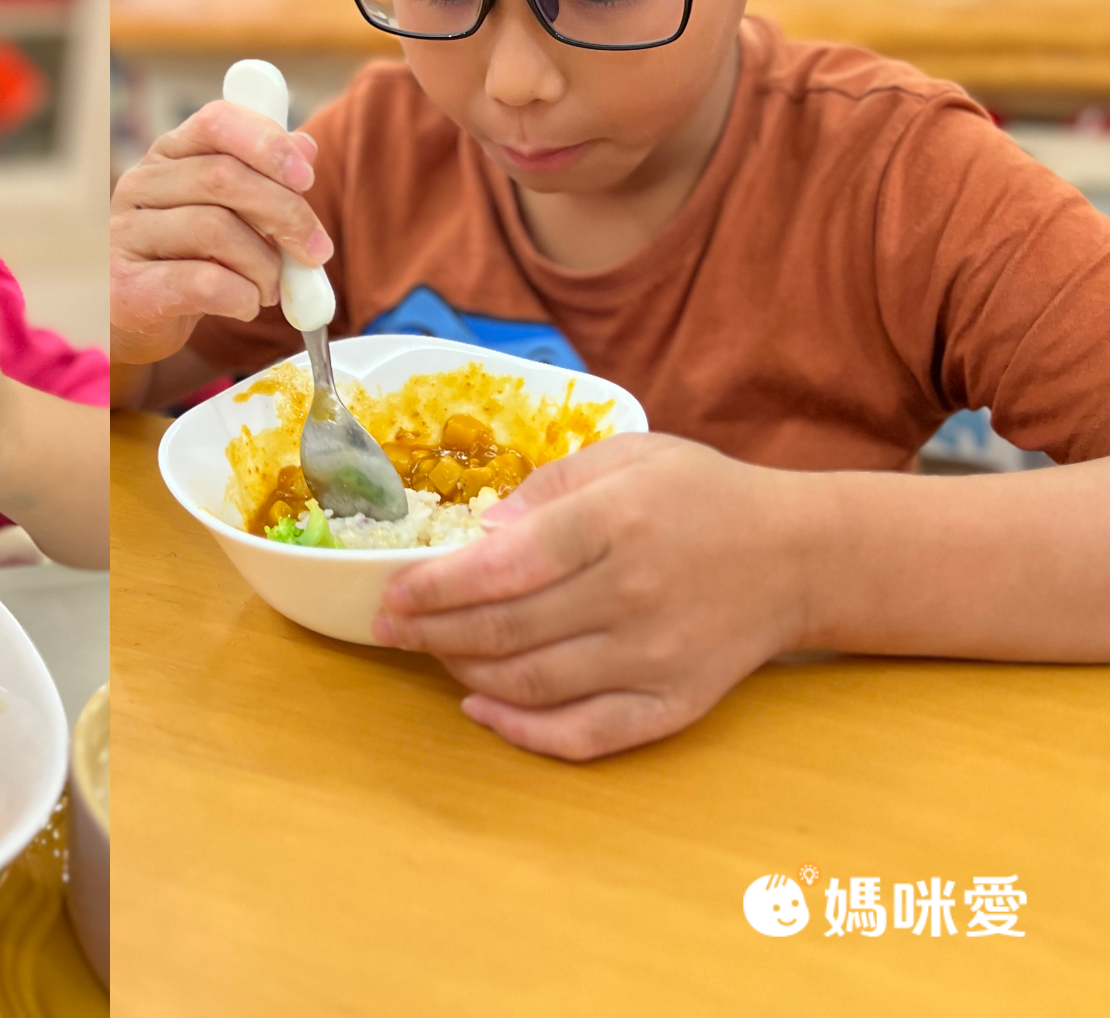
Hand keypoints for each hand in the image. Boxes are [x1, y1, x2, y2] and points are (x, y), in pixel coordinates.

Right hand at [110, 100, 331, 366]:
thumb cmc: (186, 258)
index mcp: (168, 155)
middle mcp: (139, 186)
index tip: (306, 179)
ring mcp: (127, 235)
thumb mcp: (226, 210)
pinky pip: (203, 283)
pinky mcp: (128, 288)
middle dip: (285, 214)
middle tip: (314, 251)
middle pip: (224, 177)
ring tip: (272, 287)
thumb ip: (262, 177)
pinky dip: (242, 296)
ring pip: (216, 230)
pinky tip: (246, 304)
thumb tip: (305, 147)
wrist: (133, 320)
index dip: (268, 144)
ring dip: (265, 265)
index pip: (217, 122)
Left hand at [373, 435, 811, 761]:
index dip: (435, 587)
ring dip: (465, 672)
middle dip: (431, 632)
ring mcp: (654, 657)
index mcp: (615, 521)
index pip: (504, 567)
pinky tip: (482, 708)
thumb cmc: (700, 496)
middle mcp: (632, 593)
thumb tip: (481, 535)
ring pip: (532, 683)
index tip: (393, 592)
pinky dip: (523, 732)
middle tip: (391, 627)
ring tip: (435, 651)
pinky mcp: (673, 704)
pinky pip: (585, 735)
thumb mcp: (626, 456)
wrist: (799, 556)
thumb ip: (546, 486)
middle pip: (506, 629)